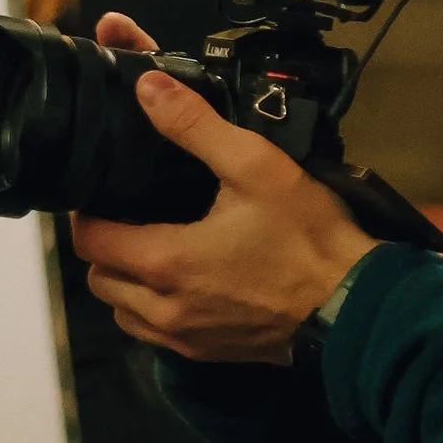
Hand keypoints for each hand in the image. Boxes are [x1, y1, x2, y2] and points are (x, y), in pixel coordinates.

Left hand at [70, 9, 374, 362]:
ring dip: (125, 284)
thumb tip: (146, 86)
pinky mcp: (207, 356)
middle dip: (105, 248)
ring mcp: (184, 339)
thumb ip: (194, 125)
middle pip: (99, 281)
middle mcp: (162, 309)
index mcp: (164, 261)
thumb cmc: (305, 234)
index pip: (91, 242)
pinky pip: (154, 334)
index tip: (104, 191)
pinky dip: (152, 310)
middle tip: (130, 215)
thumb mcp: (254, 165)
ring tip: (153, 248)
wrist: (354, 304)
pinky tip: (183, 283)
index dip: (89, 213)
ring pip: (123, 312)